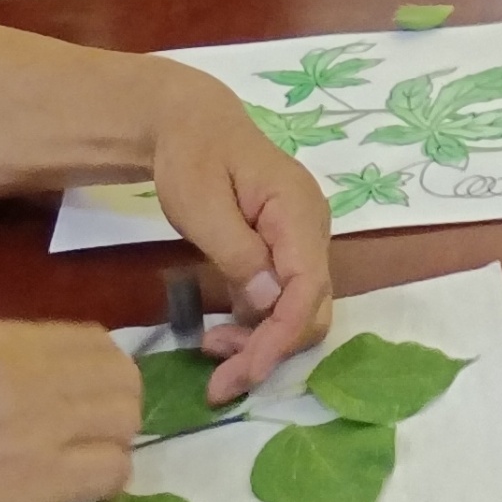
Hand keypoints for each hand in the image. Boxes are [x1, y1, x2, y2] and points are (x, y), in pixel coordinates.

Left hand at [148, 70, 336, 398]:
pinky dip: (259, 323)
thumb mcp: (200, 203)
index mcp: (297, 209)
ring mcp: (302, 239)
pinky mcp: (285, 249)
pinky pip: (285, 297)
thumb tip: (270, 302)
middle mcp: (312, 227)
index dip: (280, 336)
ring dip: (263, 340)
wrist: (190, 123)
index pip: (308, 286)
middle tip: (220, 379)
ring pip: (301, 308)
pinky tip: (222, 332)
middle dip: (271, 348)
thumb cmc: (191, 156)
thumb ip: (236, 252)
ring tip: (213, 353)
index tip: (244, 372)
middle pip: (312, 306)